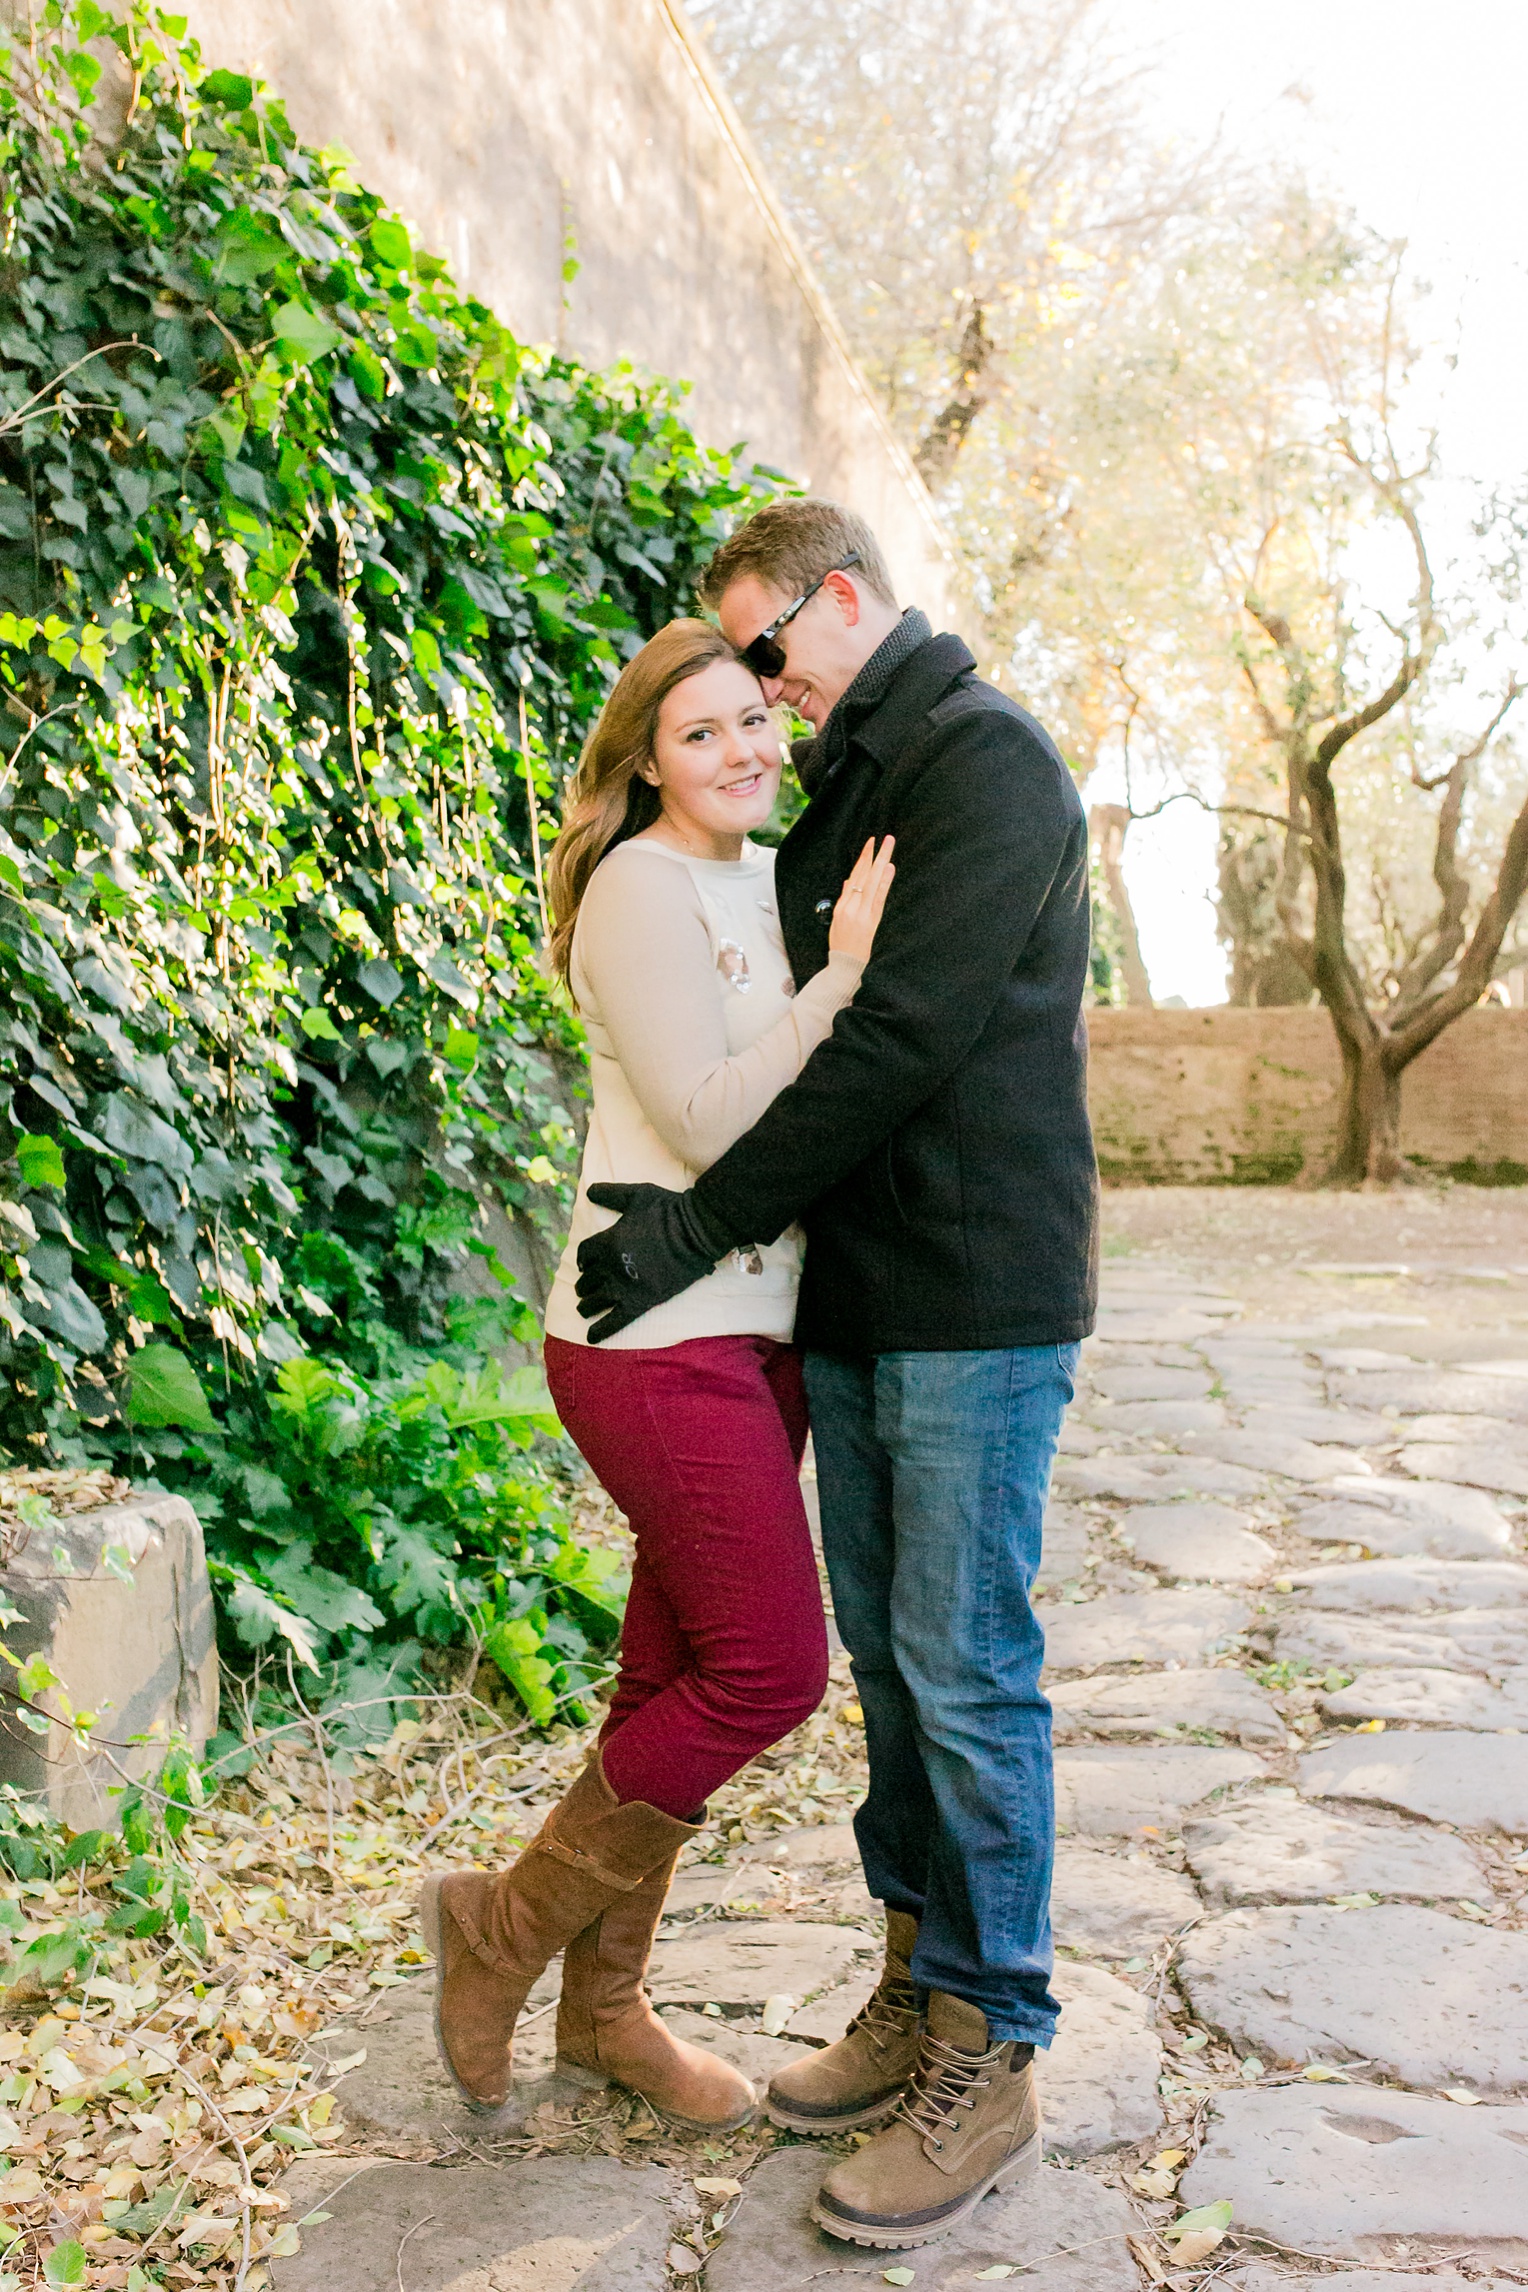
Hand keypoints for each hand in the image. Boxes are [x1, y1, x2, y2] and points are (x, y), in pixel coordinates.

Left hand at [575, 1181, 731, 1342]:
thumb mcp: (636, 1195)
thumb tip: (590, 1192)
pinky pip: (615, 1321)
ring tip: (584, 1309)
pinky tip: (592, 1338)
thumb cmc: (667, 1210)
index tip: (583, 1265)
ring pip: (596, 1301)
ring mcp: (625, 1286)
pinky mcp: (641, 1302)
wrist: (696, 1231)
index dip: (583, 1260)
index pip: (584, 1254)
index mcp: (607, 1241)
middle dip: (584, 1284)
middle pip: (587, 1279)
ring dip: (587, 1305)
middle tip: (583, 1289)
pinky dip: (601, 1331)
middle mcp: (610, 1266)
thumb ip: (611, 1194)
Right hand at [828, 836, 895, 964]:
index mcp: (841, 906)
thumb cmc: (842, 946)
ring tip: (888, 846)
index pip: (854, 877)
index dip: (863, 859)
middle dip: (872, 854)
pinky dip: (884, 882)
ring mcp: (861, 913)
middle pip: (862, 875)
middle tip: (882, 838)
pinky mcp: (870, 921)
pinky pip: (878, 897)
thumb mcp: (837, 922)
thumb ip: (844, 900)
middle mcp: (850, 906)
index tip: (870, 845)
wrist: (844, 966)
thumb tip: (849, 882)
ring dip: (880, 862)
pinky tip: (889, 869)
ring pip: (871, 881)